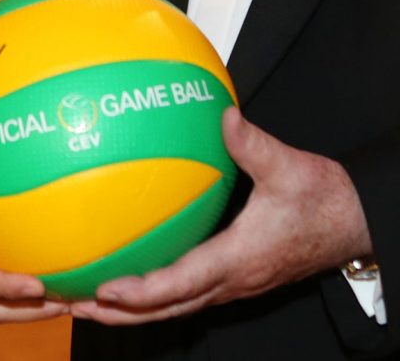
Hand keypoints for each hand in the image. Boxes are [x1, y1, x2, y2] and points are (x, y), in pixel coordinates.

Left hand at [71, 107, 372, 324]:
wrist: (354, 225)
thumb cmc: (325, 203)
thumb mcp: (292, 169)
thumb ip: (254, 145)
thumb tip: (223, 117)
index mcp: (239, 259)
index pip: (182, 284)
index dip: (141, 292)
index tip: (105, 290)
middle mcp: (230, 280)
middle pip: (166, 309)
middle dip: (120, 313)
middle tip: (76, 304)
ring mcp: (230, 283)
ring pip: (173, 306)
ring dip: (131, 309)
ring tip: (89, 300)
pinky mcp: (231, 276)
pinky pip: (184, 293)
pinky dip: (152, 295)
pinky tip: (129, 277)